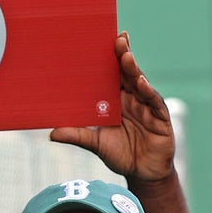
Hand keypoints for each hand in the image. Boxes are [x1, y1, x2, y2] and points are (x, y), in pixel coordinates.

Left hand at [49, 31, 175, 183]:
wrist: (142, 173)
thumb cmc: (119, 154)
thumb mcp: (95, 144)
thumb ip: (77, 136)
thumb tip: (51, 133)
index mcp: (117, 100)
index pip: (112, 75)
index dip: (109, 59)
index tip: (103, 40)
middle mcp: (133, 98)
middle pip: (127, 73)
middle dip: (123, 55)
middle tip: (117, 38)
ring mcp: (147, 106)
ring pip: (141, 83)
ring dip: (134, 69)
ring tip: (126, 55)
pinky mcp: (160, 117)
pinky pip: (153, 101)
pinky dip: (147, 91)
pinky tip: (140, 82)